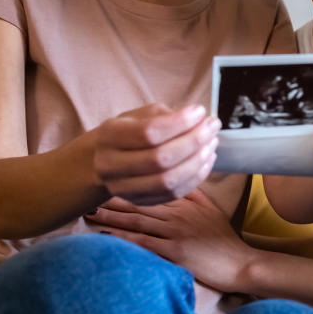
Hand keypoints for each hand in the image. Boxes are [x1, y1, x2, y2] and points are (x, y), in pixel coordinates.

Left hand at [85, 189, 256, 293]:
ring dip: (112, 215)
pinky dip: (125, 237)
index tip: (106, 176)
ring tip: (90, 210)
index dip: (127, 182)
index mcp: (184, 201)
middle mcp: (177, 213)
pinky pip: (145, 242)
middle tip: (86, 190)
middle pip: (138, 202)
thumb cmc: (223, 238)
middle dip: (111, 196)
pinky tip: (107, 234)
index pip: (150, 186)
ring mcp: (176, 232)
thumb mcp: (210, 208)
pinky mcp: (176, 251)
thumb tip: (173, 176)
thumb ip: (192, 191)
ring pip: (138, 220)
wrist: (238, 262)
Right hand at [90, 104, 220, 205]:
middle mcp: (112, 165)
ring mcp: (125, 188)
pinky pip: (173, 194)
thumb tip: (197, 119)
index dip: (179, 123)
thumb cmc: (125, 133)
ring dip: (198, 161)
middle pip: (161, 158)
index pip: (148, 132)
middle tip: (212, 127)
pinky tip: (206, 161)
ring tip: (212, 143)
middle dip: (194, 141)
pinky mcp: (140, 201)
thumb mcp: (136, 116)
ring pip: (168, 181)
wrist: (100, 163)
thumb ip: (163, 115)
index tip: (200, 112)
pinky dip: (195, 178)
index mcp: (109, 136)